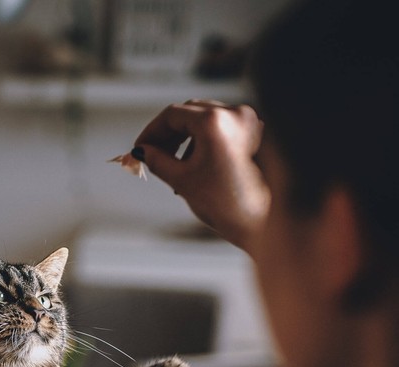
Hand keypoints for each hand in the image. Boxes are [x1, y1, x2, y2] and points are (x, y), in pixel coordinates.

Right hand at [133, 100, 268, 251]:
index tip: (141, 146)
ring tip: (174, 164)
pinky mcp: (253, 132)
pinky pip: (221, 127)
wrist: (258, 221)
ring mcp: (246, 121)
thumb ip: (157, 160)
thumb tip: (142, 151)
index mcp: (215, 121)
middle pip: (190, 113)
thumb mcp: (182, 179)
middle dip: (169, 134)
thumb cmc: (226, 204)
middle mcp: (233, 114)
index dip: (152, 131)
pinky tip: (194, 162)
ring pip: (204, 119)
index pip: (173, 114)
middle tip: (152, 153)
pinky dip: (204, 140)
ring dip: (185, 137)